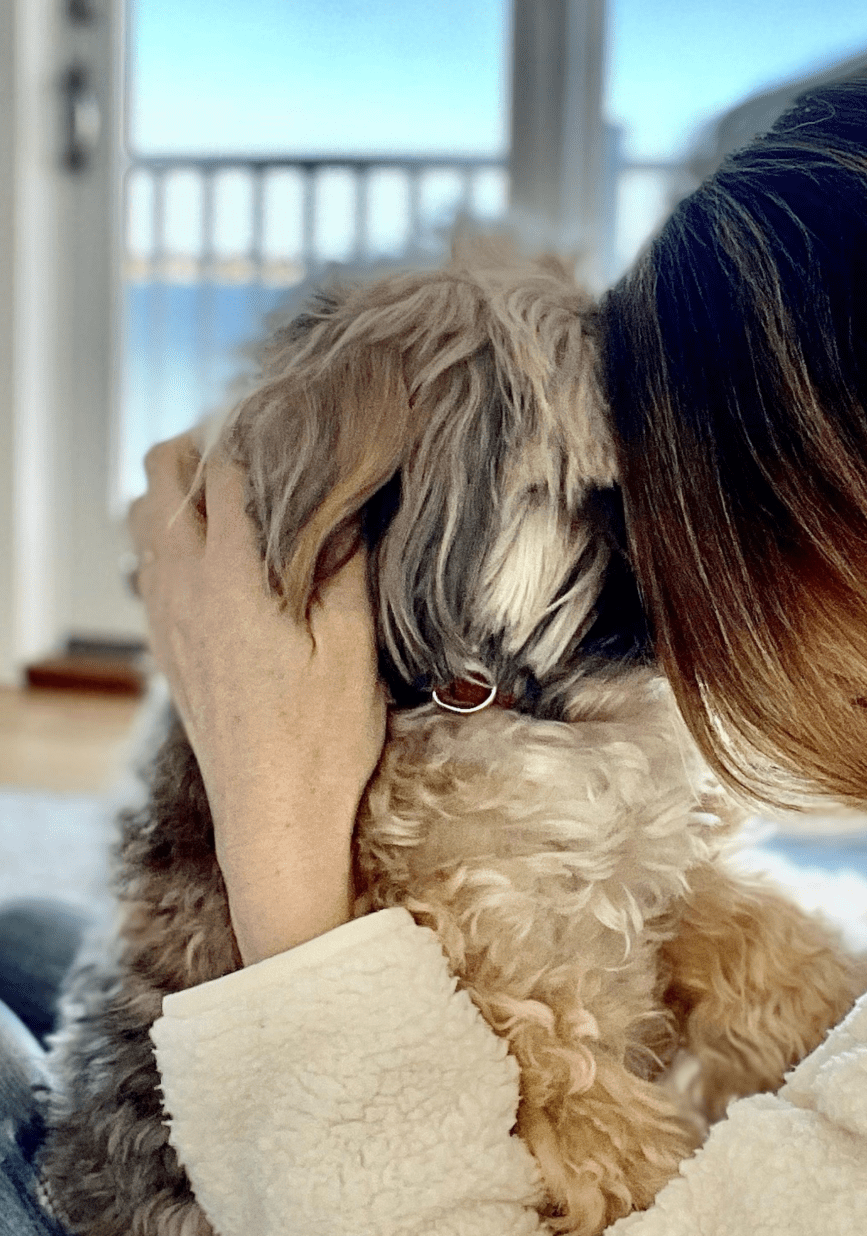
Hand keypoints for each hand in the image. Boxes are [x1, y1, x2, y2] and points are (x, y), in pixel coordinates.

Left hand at [128, 433, 386, 963]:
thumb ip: (346, 565)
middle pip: (163, 474)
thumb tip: (350, 501)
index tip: (301, 421)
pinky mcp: (165, 642)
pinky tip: (222, 552)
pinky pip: (149, 560)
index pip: (227, 467)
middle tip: (268, 452)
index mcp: (232, 575)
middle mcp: (183, 584)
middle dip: (208, 446)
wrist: (271, 814)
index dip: (262, 433)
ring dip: (183, 490)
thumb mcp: (352, 646)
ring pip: (144, 514)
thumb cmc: (321, 736)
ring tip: (243, 496)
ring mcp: (165, 613)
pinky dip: (175, 533)